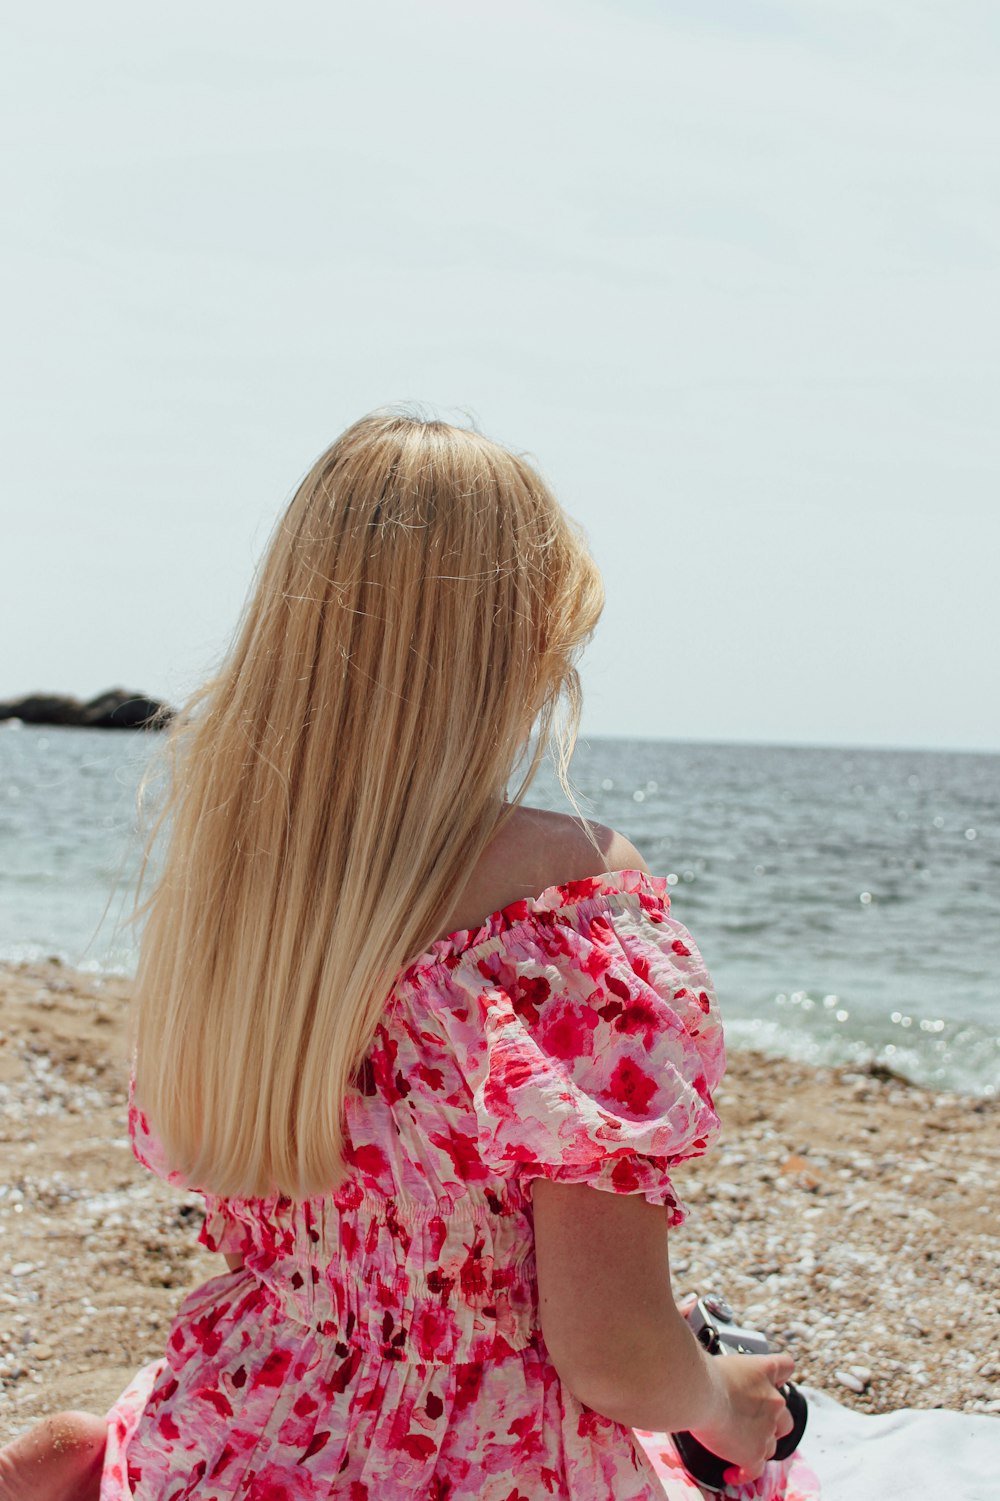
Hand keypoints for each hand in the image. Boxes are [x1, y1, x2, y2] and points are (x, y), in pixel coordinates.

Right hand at [689, 1353, 795, 1481]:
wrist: (700, 1393)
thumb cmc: (704, 1373)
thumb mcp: (724, 1362)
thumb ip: (734, 1375)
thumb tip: (718, 1384)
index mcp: (765, 1372)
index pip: (786, 1366)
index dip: (778, 1378)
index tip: (769, 1384)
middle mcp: (774, 1401)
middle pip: (784, 1418)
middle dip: (771, 1424)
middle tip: (748, 1424)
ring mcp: (767, 1430)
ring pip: (771, 1446)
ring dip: (757, 1447)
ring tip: (735, 1448)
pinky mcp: (754, 1454)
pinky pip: (755, 1470)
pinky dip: (744, 1473)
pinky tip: (732, 1473)